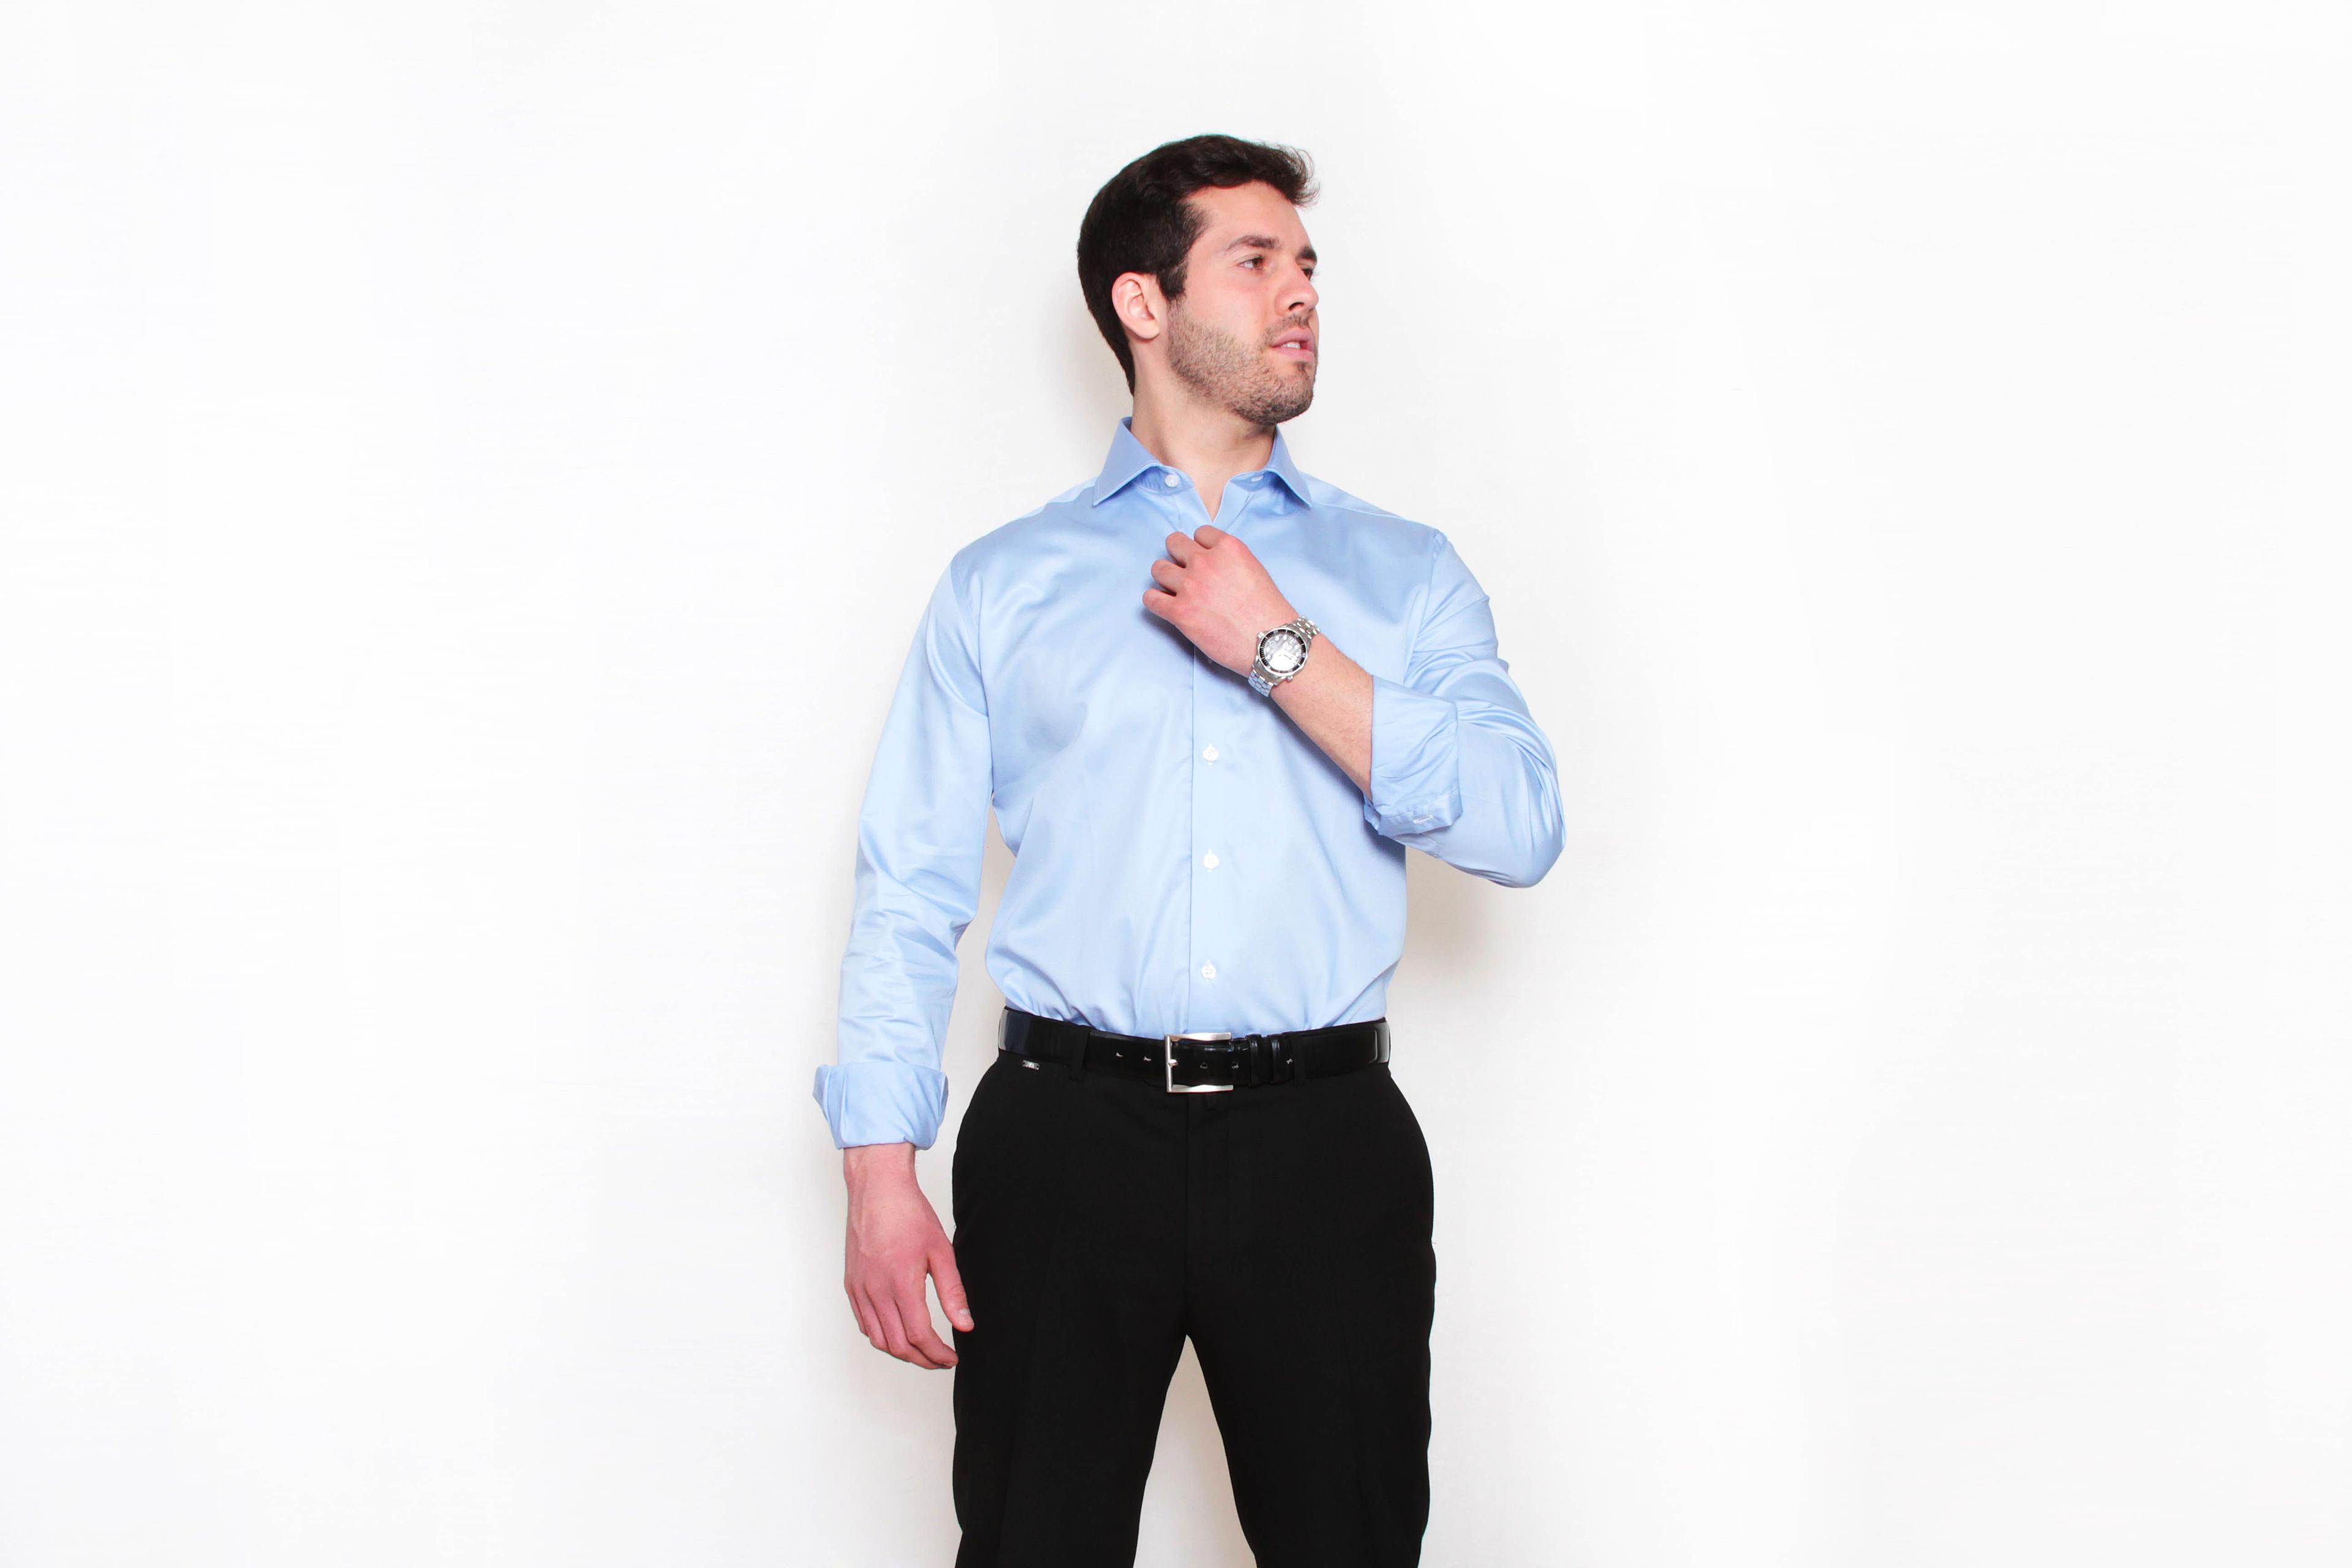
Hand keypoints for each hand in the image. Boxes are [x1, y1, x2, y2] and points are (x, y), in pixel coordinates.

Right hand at [842, 1144, 972, 1368]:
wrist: (878, 1191)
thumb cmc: (909, 1215)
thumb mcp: (941, 1252)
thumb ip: (953, 1292)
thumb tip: (965, 1324)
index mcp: (900, 1284)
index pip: (919, 1336)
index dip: (937, 1354)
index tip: (951, 1358)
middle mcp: (875, 1291)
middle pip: (897, 1345)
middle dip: (921, 1359)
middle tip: (940, 1359)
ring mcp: (860, 1289)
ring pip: (878, 1339)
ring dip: (901, 1351)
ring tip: (922, 1350)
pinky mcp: (851, 1285)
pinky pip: (864, 1323)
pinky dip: (882, 1336)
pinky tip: (898, 1331)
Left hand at [1142, 523, 1297, 676]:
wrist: (1272, 642)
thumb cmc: (1268, 611)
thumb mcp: (1254, 569)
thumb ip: (1229, 560)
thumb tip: (1211, 563)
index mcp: (1228, 548)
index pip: (1200, 533)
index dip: (1200, 547)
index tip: (1204, 559)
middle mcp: (1205, 562)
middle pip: (1174, 544)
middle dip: (1178, 556)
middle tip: (1186, 572)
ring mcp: (1190, 587)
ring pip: (1158, 569)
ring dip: (1165, 577)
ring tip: (1175, 590)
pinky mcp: (1180, 612)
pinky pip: (1151, 599)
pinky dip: (1155, 601)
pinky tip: (1165, 606)